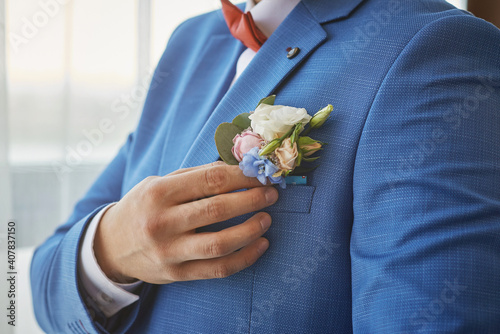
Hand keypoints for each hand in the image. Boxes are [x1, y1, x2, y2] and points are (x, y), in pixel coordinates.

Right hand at [93, 162, 277, 283]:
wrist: (111, 246)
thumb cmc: (142, 207)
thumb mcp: (159, 183)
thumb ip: (195, 175)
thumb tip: (236, 166)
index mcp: (158, 193)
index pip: (210, 180)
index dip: (242, 176)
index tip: (260, 173)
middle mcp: (162, 222)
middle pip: (217, 209)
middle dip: (252, 199)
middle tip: (271, 194)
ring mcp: (169, 251)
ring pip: (220, 244)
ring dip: (250, 230)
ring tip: (266, 219)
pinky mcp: (177, 274)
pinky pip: (217, 269)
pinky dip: (244, 258)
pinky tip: (260, 245)